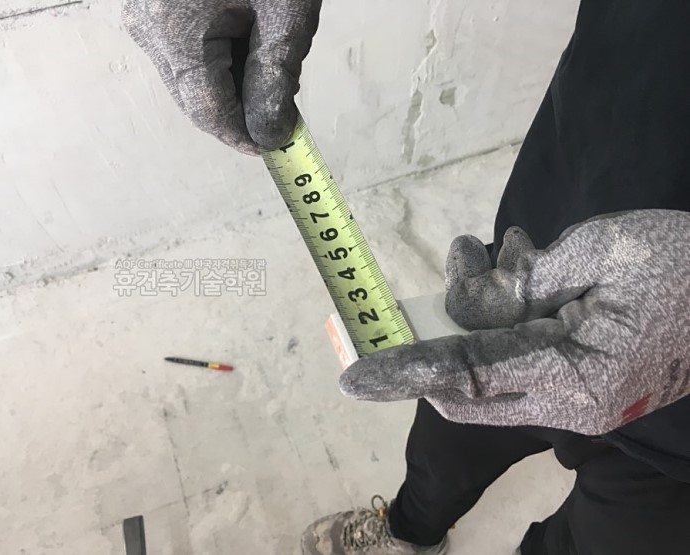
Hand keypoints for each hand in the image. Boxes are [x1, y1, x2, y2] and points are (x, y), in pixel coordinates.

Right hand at [122, 0, 321, 153]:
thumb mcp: (284, 15)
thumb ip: (275, 79)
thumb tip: (270, 133)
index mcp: (173, 31)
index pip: (206, 110)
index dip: (242, 135)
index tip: (275, 147)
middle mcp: (148, 29)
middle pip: (194, 96)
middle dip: (240, 109)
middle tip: (283, 105)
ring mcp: (146, 15)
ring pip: (191, 77)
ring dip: (233, 84)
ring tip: (272, 65)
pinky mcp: (154, 6)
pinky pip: (186, 51)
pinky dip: (221, 59)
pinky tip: (250, 46)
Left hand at [340, 210, 689, 434]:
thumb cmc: (686, 263)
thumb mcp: (603, 253)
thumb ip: (523, 284)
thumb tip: (467, 304)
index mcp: (575, 380)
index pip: (469, 377)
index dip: (407, 373)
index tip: (352, 379)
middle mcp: (566, 401)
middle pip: (468, 378)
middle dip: (445, 325)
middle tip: (465, 262)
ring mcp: (572, 394)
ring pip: (489, 360)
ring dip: (480, 304)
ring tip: (496, 246)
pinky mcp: (575, 377)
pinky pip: (516, 350)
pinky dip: (506, 310)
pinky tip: (521, 259)